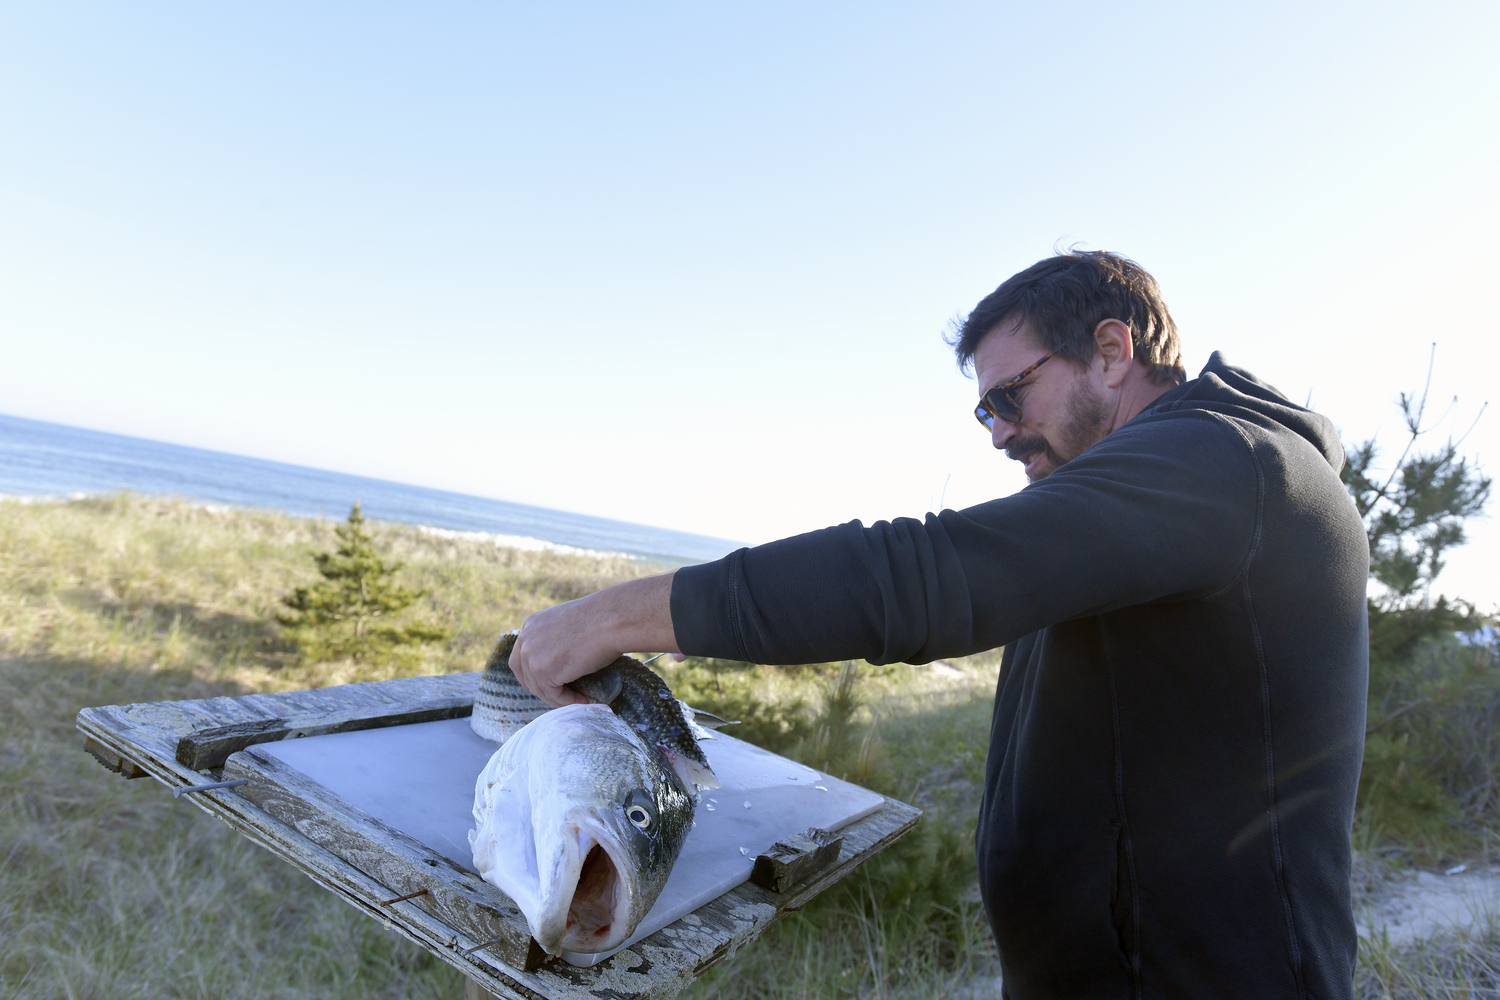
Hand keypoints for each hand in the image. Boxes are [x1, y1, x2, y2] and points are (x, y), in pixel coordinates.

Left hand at [510, 572, 679, 706]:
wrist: (611, 620)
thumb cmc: (600, 619)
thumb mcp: (567, 624)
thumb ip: (554, 639)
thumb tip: (557, 661)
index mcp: (531, 625)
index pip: (521, 657)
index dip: (533, 674)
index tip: (549, 683)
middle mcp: (525, 639)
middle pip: (524, 674)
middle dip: (541, 688)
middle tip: (562, 695)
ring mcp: (531, 656)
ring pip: (539, 688)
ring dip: (557, 697)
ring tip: (577, 699)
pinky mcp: (543, 671)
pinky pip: (553, 695)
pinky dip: (567, 701)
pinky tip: (583, 699)